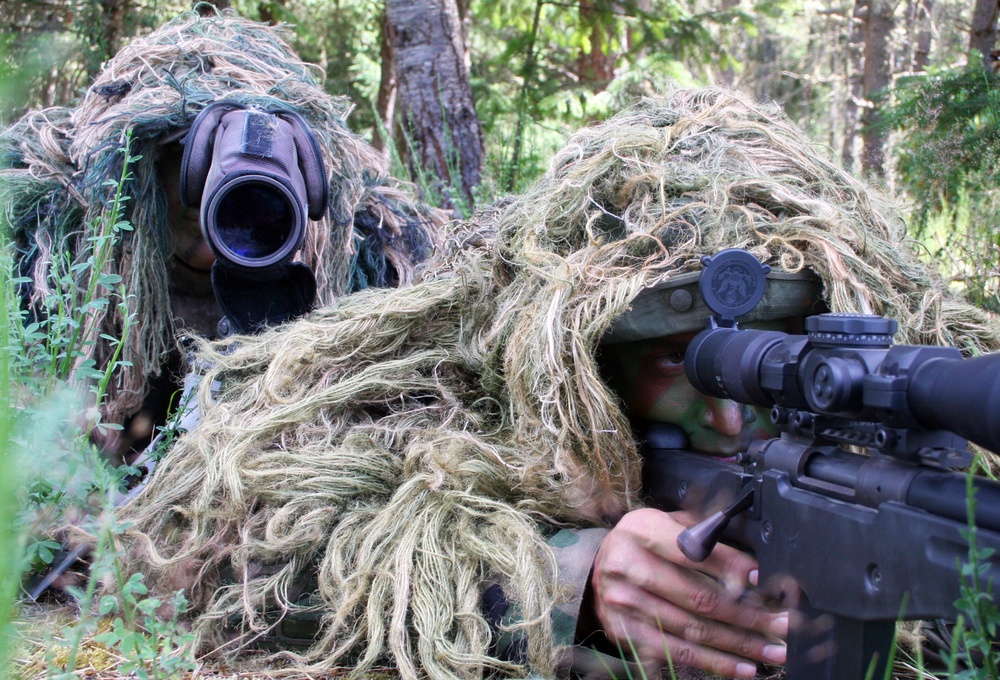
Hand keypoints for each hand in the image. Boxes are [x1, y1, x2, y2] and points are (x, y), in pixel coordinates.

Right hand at [583, 508, 787, 678]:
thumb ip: (702, 531)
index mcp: (642, 531)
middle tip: (783, 627)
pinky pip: (676, 654)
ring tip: (772, 652)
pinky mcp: (625, 633)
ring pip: (692, 631)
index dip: (730, 567)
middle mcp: (628, 567)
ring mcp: (624, 604)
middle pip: (698, 598)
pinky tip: (742, 669)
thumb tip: (751, 562)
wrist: (594, 568)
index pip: (692, 551)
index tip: (762, 580)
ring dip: (738, 645)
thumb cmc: (642, 543)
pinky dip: (713, 664)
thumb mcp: (665, 522)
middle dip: (748, 616)